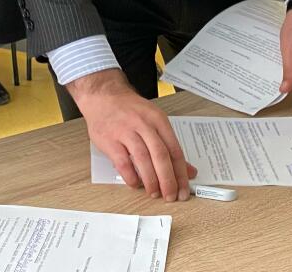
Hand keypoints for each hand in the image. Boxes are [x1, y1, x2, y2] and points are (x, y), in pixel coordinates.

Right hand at [67, 69, 194, 201]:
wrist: (103, 96)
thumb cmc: (130, 111)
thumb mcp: (154, 121)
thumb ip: (170, 146)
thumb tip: (188, 171)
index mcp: (158, 120)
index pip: (174, 150)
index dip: (180, 173)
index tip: (183, 190)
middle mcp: (143, 124)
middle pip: (160, 155)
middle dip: (167, 179)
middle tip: (170, 196)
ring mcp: (125, 131)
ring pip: (142, 158)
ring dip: (150, 180)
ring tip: (154, 193)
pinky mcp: (109, 139)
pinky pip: (122, 162)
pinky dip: (130, 175)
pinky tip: (135, 183)